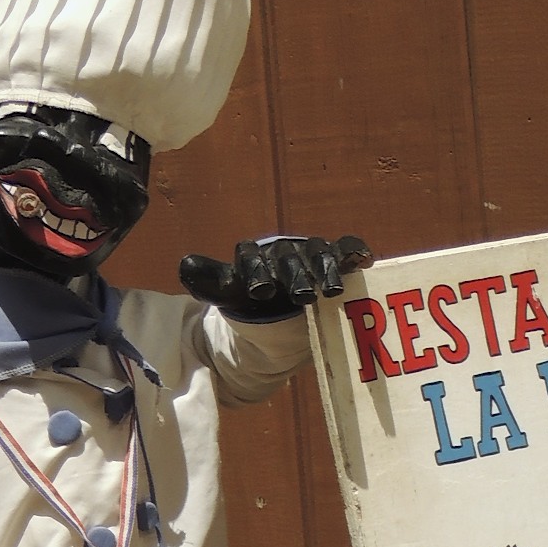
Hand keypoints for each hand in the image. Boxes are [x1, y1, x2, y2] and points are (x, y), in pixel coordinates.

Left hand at [179, 234, 372, 320]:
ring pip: (318, 253)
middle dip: (295, 276)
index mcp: (253, 258)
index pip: (250, 257)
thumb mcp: (230, 292)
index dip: (255, 270)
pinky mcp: (334, 259)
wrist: (280, 295)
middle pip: (288, 258)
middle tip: (302, 297)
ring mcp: (309, 254)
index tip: (260, 292)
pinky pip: (345, 249)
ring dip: (326, 269)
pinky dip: (353, 252)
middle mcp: (282, 252)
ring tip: (331, 290)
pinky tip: (363, 262)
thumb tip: (184, 264)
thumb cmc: (255, 295)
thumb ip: (211, 282)